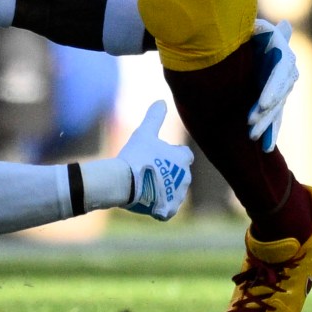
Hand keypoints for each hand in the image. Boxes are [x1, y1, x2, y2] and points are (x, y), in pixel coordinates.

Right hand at [115, 101, 192, 218]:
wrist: (126, 182)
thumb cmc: (136, 155)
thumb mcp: (144, 132)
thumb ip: (155, 117)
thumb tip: (161, 101)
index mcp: (183, 159)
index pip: (185, 156)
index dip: (172, 155)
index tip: (158, 156)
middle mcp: (186, 178)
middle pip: (180, 175)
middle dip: (169, 173)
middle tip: (149, 171)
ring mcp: (178, 196)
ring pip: (174, 192)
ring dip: (164, 189)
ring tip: (146, 185)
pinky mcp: (168, 210)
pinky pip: (167, 209)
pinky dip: (159, 206)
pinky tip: (148, 201)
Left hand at [246, 19, 298, 150]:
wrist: (236, 39)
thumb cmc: (244, 30)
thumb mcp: (254, 27)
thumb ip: (265, 32)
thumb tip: (285, 26)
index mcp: (281, 54)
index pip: (281, 74)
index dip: (272, 90)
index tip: (262, 104)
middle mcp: (286, 72)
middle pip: (279, 96)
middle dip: (266, 112)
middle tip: (250, 125)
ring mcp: (280, 88)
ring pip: (276, 109)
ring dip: (266, 125)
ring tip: (253, 137)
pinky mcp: (272, 100)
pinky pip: (275, 117)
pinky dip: (271, 132)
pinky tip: (266, 148)